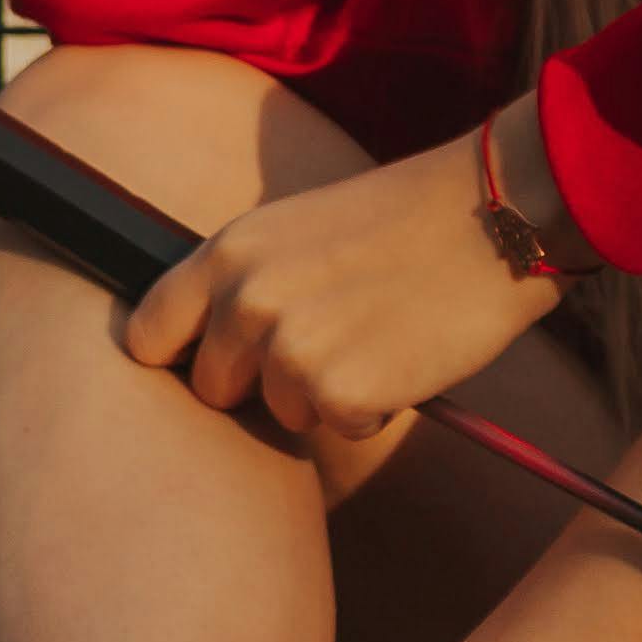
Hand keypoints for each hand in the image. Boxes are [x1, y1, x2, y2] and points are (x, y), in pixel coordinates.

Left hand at [121, 130, 555, 441]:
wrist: (494, 214)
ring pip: (281, 412)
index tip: (215, 360)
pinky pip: (339, 428)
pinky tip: (403, 356)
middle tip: (328, 340)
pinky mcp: (341, 392)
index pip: (147, 334)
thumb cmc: (402, 219)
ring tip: (376, 334)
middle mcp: (246, 302)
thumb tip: (206, 345)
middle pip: (212, 389)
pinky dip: (371, 408)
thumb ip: (244, 280)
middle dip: (260, 382)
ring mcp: (291, 350)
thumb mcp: (297, 229)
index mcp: (228, 252)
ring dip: (324, 392)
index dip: (179, 356)